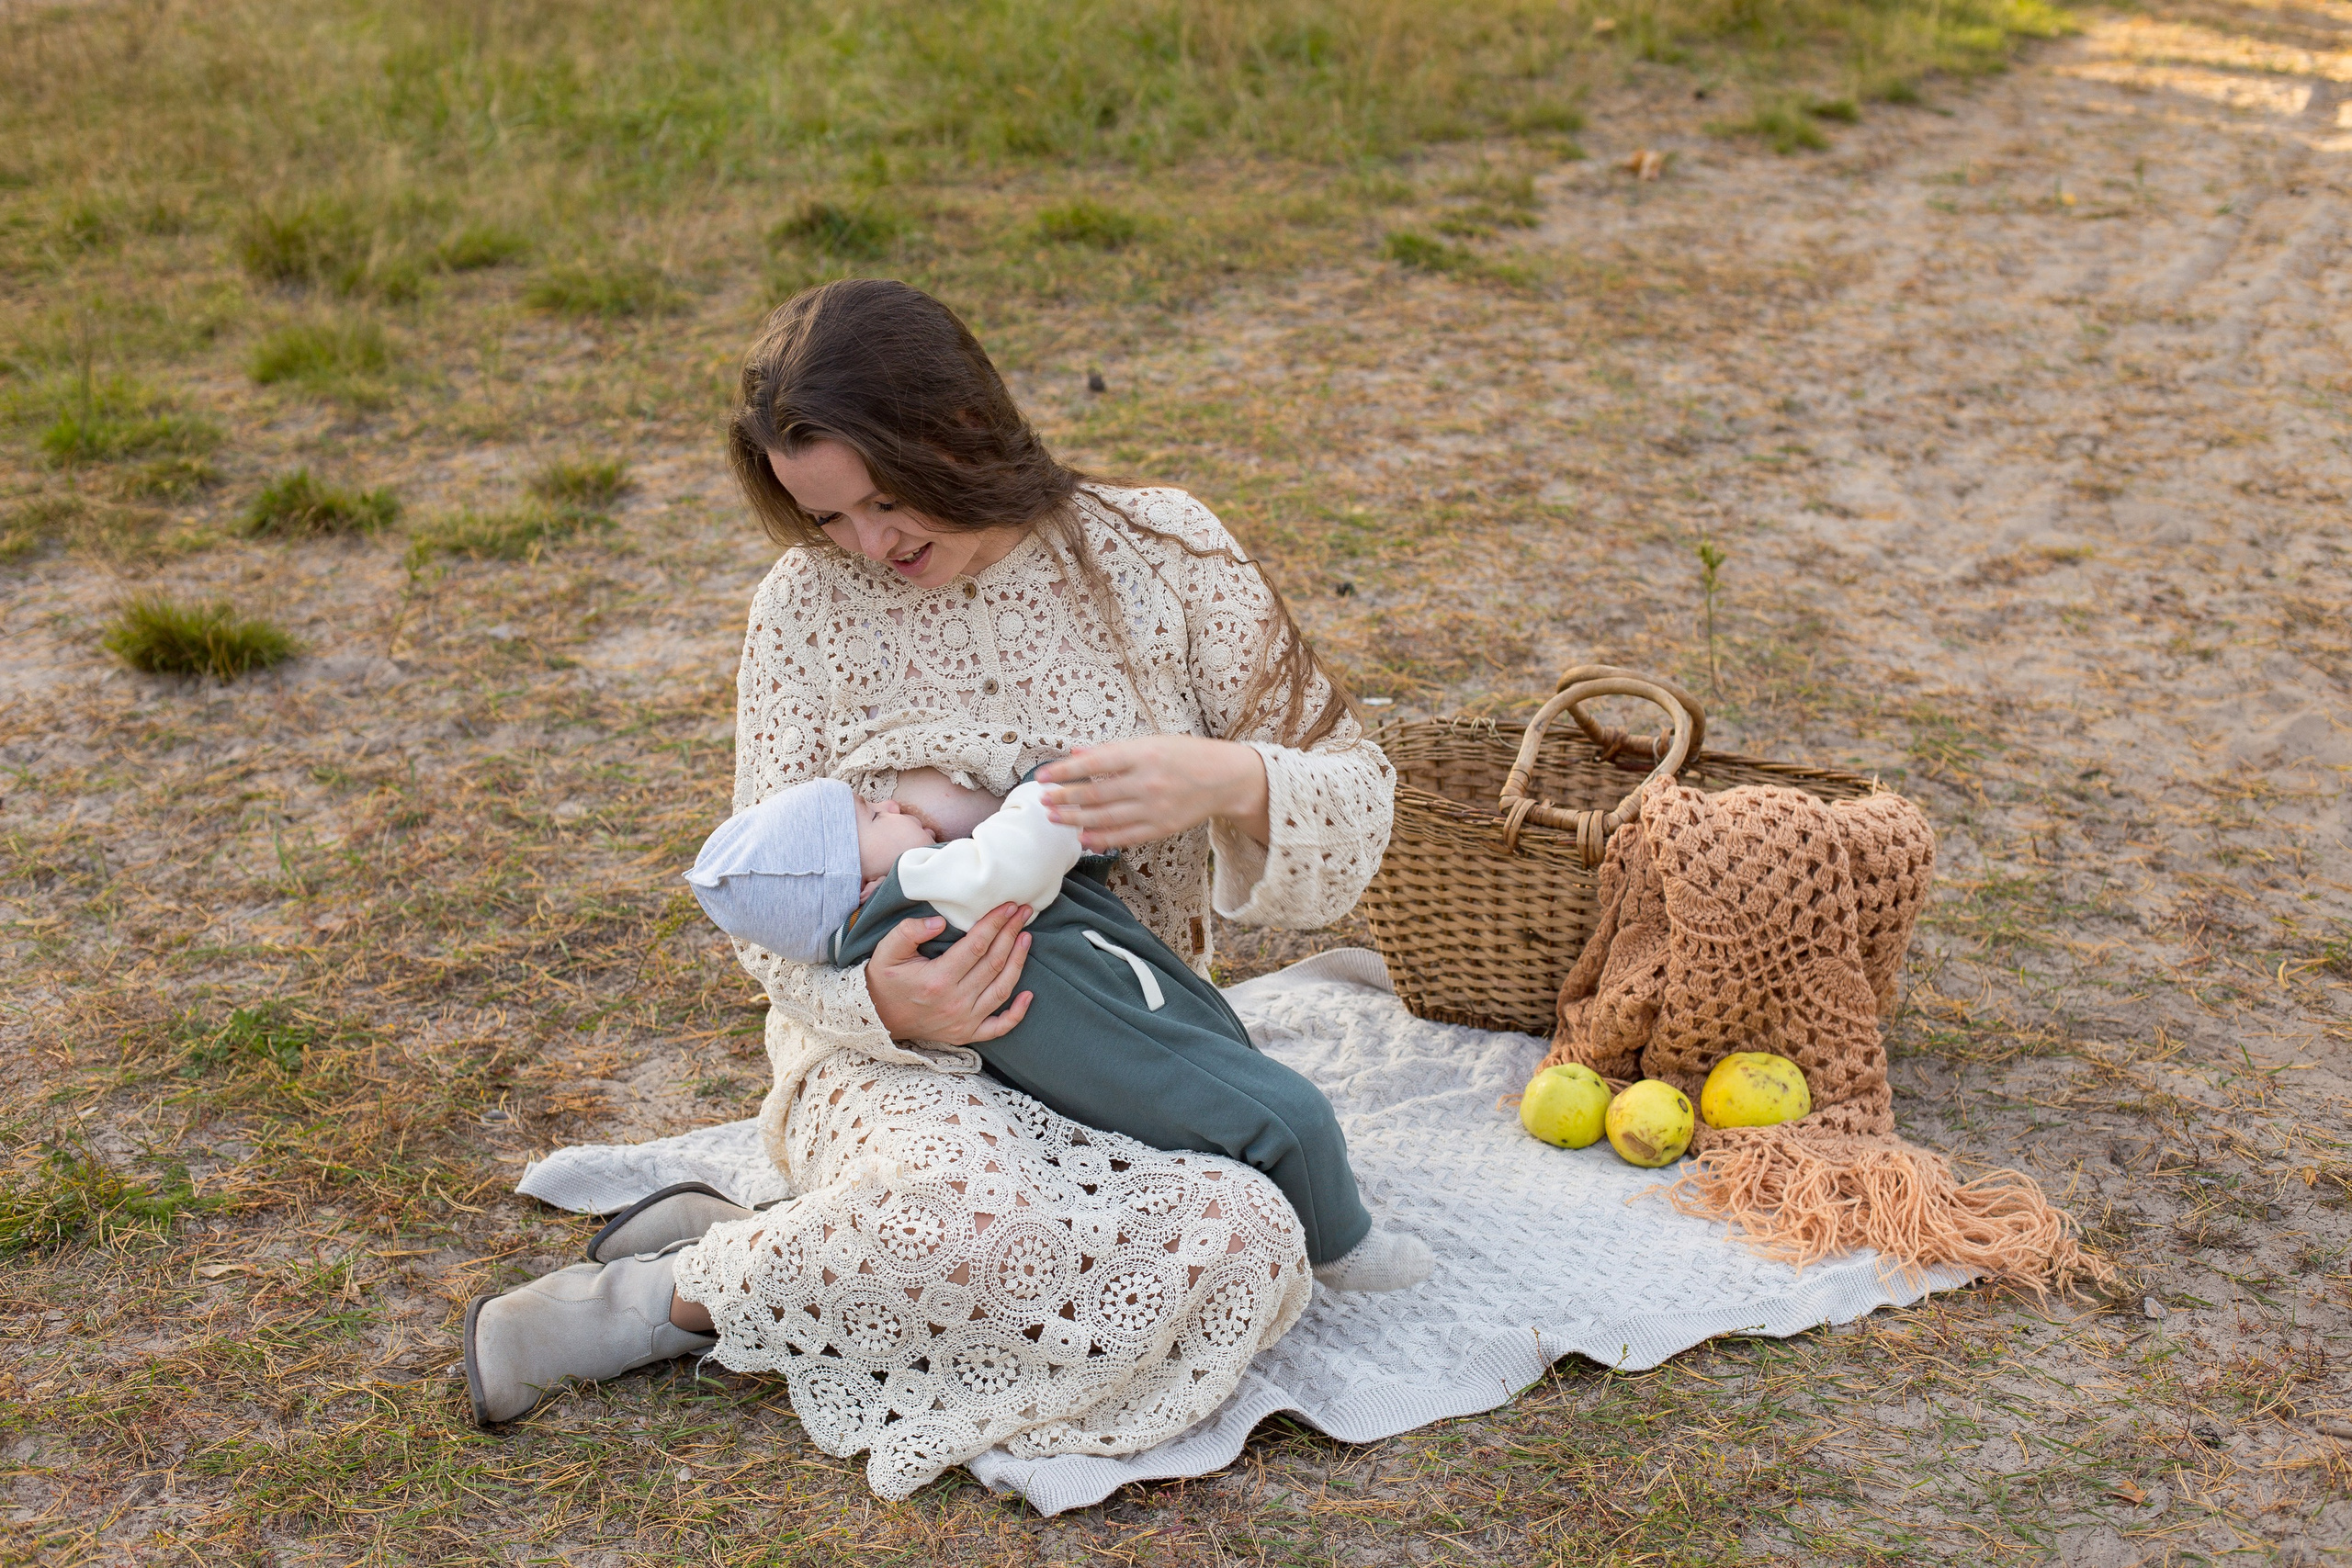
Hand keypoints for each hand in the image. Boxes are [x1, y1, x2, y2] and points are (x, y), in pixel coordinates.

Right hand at [863, 902, 1033, 1044]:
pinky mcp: (966, 1034)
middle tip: (1023, 913)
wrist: (876, 1019)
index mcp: (937, 979)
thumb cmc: (884, 981)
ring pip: (1002, 989)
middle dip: (1011, 934)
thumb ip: (909, 931)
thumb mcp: (886, 951)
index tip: (1008, 907)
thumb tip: (940, 922)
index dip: (995, 923)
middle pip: (993, 963)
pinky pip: (999, 1027)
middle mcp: (955, 1002)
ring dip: (1018, 962)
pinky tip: (1029, 994)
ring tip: (1026, 938)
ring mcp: (963, 1021)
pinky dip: (1017, 1013)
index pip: (976, 945)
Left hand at [1037, 736, 1269, 849]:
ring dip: (1075, 819)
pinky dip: (1101, 839)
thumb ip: (1112, 750)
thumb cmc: (1185, 754)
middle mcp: (1147, 781)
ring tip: (1054, 817)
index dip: (1064, 770)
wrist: (1225, 778)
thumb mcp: (1150, 742)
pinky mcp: (1161, 828)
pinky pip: (1124, 837)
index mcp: (1143, 754)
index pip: (1093, 763)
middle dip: (1063, 797)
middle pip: (1095, 793)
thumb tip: (1076, 753)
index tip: (1043, 775)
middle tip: (1043, 799)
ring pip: (1105, 817)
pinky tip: (1082, 838)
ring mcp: (1154, 808)